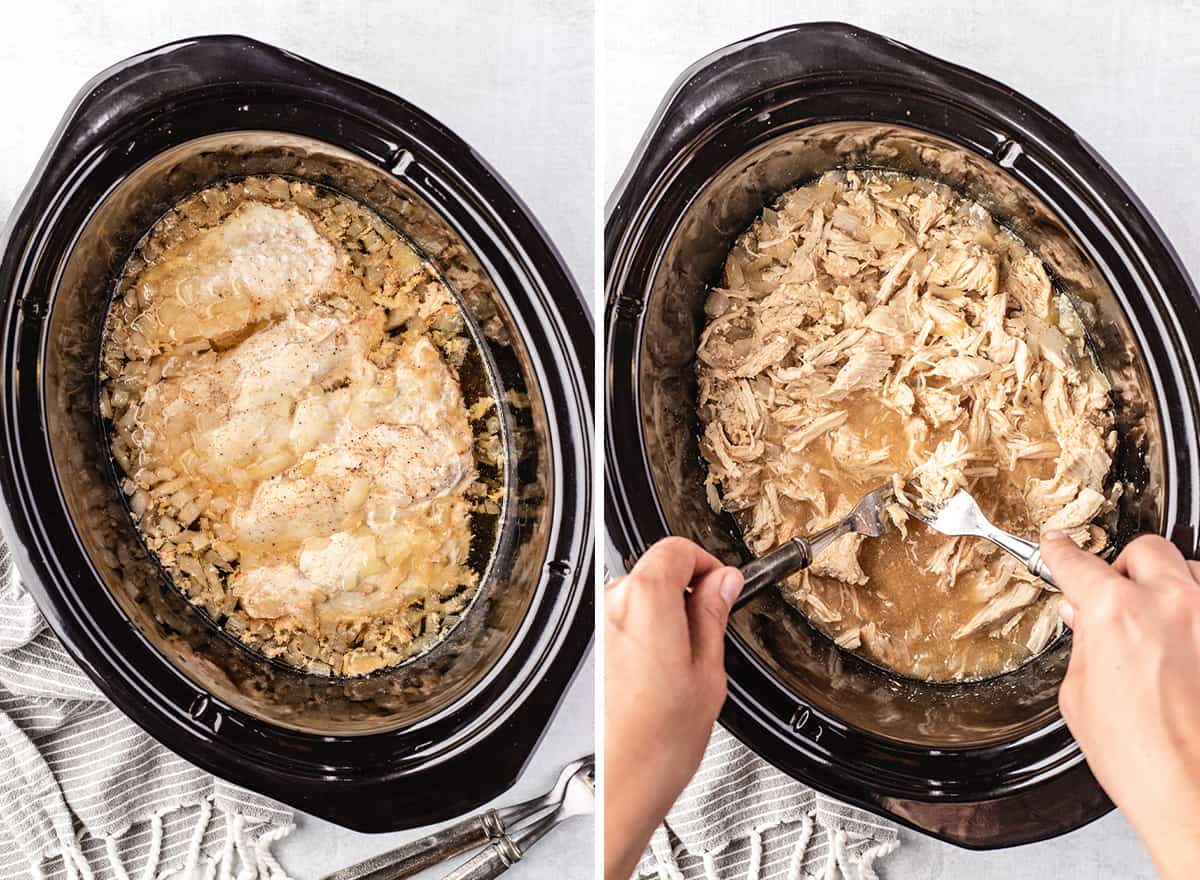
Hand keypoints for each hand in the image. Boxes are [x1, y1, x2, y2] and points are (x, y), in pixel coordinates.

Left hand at [603, 537, 743, 879]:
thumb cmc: (661, 738)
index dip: (706, 563)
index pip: (677, 548)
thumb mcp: (708, 668)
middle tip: (713, 625)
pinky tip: (662, 672)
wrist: (621, 780)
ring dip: (665, 613)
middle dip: (687, 590)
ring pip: (639, 597)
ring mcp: (598, 626)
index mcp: (647, 598)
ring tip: (688, 660)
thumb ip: (714, 614)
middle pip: (655, 570)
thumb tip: (724, 583)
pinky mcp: (591, 649)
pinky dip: (645, 633)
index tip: (723, 586)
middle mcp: (614, 604)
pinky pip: (623, 623)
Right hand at [1040, 531, 1199, 879]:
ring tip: (1157, 625)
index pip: (1076, 561)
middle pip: (1145, 550)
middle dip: (1124, 567)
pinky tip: (1184, 647)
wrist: (1193, 794)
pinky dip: (1194, 620)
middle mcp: (1170, 605)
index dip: (1060, 552)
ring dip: (1168, 590)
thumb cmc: (1141, 758)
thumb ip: (1084, 645)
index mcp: (1115, 612)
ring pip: (1189, 572)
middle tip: (1114, 595)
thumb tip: (1086, 623)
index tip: (1058, 548)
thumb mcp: (1080, 696)